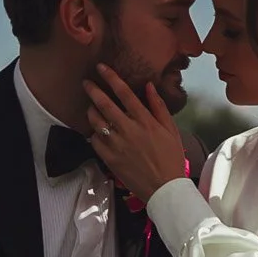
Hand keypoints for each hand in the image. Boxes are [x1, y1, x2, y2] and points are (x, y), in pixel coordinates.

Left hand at [85, 64, 187, 200]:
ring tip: (91, 107)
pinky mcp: (109, 159)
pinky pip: (94, 141)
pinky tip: (96, 131)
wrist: (165, 188)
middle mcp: (129, 130)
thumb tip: (149, 86)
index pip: (124, 93)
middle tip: (86, 82)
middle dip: (93, 90)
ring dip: (91, 111)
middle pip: (104, 104)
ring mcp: (117, 145)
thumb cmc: (171, 158)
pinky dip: (93, 134)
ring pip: (96, 122)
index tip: (101, 68)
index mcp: (145, 120)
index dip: (111, 78)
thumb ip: (158, 106)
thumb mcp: (171, 130)